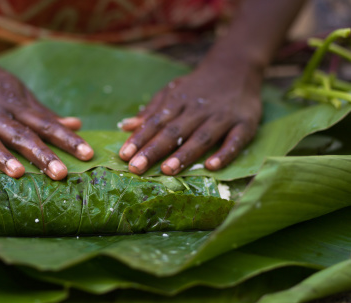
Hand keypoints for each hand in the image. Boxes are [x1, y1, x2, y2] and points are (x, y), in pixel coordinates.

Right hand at [0, 33, 92, 179]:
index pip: (46, 124)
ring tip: (18, 173)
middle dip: (41, 154)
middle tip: (61, 173)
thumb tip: (77, 124)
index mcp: (16, 105)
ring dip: (1, 156)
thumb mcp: (20, 93)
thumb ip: (45, 113)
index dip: (67, 139)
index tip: (88, 154)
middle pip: (20, 134)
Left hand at [118, 59, 262, 174]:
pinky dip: (224, 153)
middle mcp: (198, 109)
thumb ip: (151, 110)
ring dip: (184, 154)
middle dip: (154, 150)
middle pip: (173, 131)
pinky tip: (212, 166)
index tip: (124, 155)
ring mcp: (222, 116)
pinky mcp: (245, 123)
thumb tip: (126, 126)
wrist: (237, 66)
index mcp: (178, 101)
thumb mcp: (173, 91)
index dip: (139, 139)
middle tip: (136, 168)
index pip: (155, 122)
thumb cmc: (198, 86)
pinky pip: (235, 140)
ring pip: (201, 137)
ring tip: (166, 170)